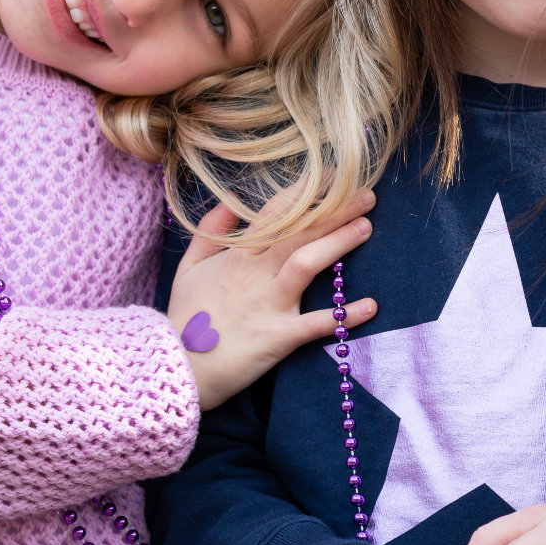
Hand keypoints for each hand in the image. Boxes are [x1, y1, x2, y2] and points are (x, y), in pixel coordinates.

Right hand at [167, 190, 378, 410]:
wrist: (174, 367)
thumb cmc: (184, 318)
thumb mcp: (188, 268)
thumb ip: (210, 231)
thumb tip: (232, 199)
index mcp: (237, 256)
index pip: (275, 214)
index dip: (305, 192)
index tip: (333, 177)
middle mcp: (255, 274)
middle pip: (299, 232)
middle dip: (334, 210)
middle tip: (367, 195)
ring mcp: (267, 304)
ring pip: (306, 263)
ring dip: (338, 243)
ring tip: (366, 227)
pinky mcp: (277, 337)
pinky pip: (315, 325)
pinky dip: (343, 316)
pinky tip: (371, 306)